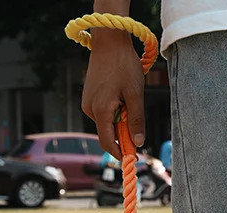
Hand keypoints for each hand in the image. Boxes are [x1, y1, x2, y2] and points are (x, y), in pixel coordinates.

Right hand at [81, 24, 145, 159]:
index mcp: (100, 110)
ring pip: (105, 124)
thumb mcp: (135, 94)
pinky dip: (113, 113)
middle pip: (107, 134)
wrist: (109, 41)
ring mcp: (87, 103)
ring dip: (119, 122)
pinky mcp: (88, 98)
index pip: (108, 142)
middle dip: (122, 136)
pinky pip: (102, 114)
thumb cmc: (124, 65)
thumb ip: (136, 120)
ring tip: (129, 102)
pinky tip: (120, 97)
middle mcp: (90, 109)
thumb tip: (139, 143)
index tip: (133, 158)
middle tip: (137, 128)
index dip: (120, 152)